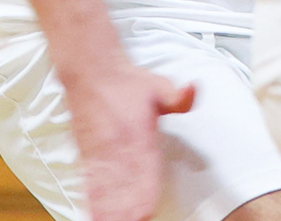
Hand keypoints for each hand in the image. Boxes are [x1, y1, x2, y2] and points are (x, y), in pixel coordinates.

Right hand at [64, 62, 195, 220]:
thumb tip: (193, 91)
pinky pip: (90, 181)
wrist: (91, 72)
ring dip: (110, 208)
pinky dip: (93, 198)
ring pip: (106, 187)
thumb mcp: (159, 85)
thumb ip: (178, 96)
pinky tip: (95, 213)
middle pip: (124, 185)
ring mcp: (100, 152)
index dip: (145, 192)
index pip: (144, 168)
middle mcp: (117, 145)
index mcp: (138, 132)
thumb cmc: (127, 83)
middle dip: (128, 208)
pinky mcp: (88, 154)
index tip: (147, 210)